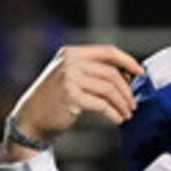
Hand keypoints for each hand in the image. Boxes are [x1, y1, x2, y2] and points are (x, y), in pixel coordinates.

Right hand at [2, 45, 143, 156]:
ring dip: (122, 104)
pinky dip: (113, 113)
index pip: (107, 51)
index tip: (140, 73)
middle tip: (133, 104)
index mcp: (71, 53)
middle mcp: (69, 62)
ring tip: (126, 114)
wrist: (30, 119)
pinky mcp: (71, 96)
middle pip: (111, 73)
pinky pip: (101, 104)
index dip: (127, 61)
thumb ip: (91, 72)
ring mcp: (69, 77)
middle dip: (127, 91)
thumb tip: (127, 76)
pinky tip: (117, 119)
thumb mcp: (69, 77)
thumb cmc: (53, 101)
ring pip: (109, 89)